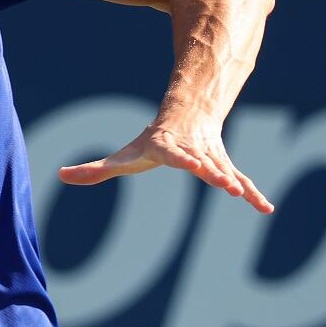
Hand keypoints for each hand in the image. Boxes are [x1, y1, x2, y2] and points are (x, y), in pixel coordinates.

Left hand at [59, 119, 273, 213]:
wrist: (188, 116)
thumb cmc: (150, 142)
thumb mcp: (123, 156)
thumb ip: (95, 170)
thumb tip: (59, 174)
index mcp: (166, 147)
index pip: (172, 153)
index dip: (182, 158)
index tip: (193, 163)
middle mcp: (192, 151)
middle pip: (202, 162)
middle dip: (212, 171)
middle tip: (224, 182)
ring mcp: (211, 158)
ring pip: (224, 170)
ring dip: (234, 182)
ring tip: (242, 194)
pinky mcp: (224, 167)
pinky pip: (241, 181)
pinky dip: (252, 195)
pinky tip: (266, 210)